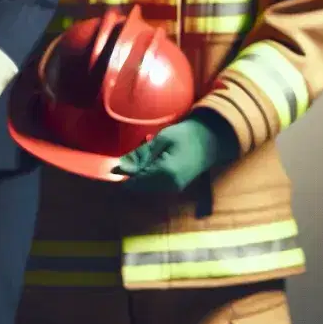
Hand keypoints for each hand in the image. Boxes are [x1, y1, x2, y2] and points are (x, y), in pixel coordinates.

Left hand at [117, 113, 239, 193]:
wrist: (212, 139)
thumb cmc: (186, 135)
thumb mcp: (160, 140)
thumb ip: (140, 155)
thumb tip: (120, 167)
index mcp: (166, 173)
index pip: (136, 181)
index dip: (121, 176)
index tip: (110, 169)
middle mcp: (171, 185)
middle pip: (140, 187)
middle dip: (129, 176)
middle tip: (122, 162)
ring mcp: (175, 188)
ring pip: (147, 187)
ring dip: (138, 177)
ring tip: (137, 162)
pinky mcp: (177, 186)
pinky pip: (156, 185)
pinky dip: (147, 178)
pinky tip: (147, 165)